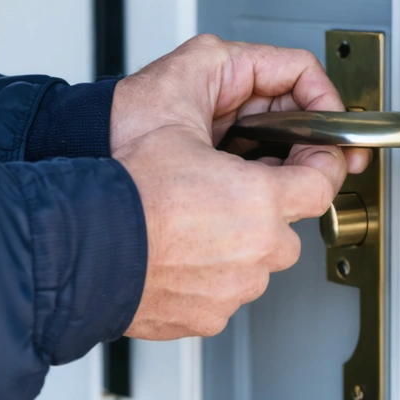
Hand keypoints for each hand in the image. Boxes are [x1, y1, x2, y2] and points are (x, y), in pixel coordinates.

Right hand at [110, 35, 369, 339]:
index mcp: (260, 201)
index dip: (318, 161)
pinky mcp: (209, 316)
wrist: (75, 246)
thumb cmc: (120, 184)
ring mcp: (235, 290)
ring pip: (257, 257)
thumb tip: (258, 83)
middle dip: (266, 199)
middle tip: (223, 182)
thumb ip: (235, 86)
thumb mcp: (178, 108)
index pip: (323, 181)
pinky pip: (227, 288)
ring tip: (191, 216)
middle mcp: (257, 252)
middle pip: (289, 221)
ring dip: (237, 237)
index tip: (308, 155)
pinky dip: (210, 270)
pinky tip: (178, 248)